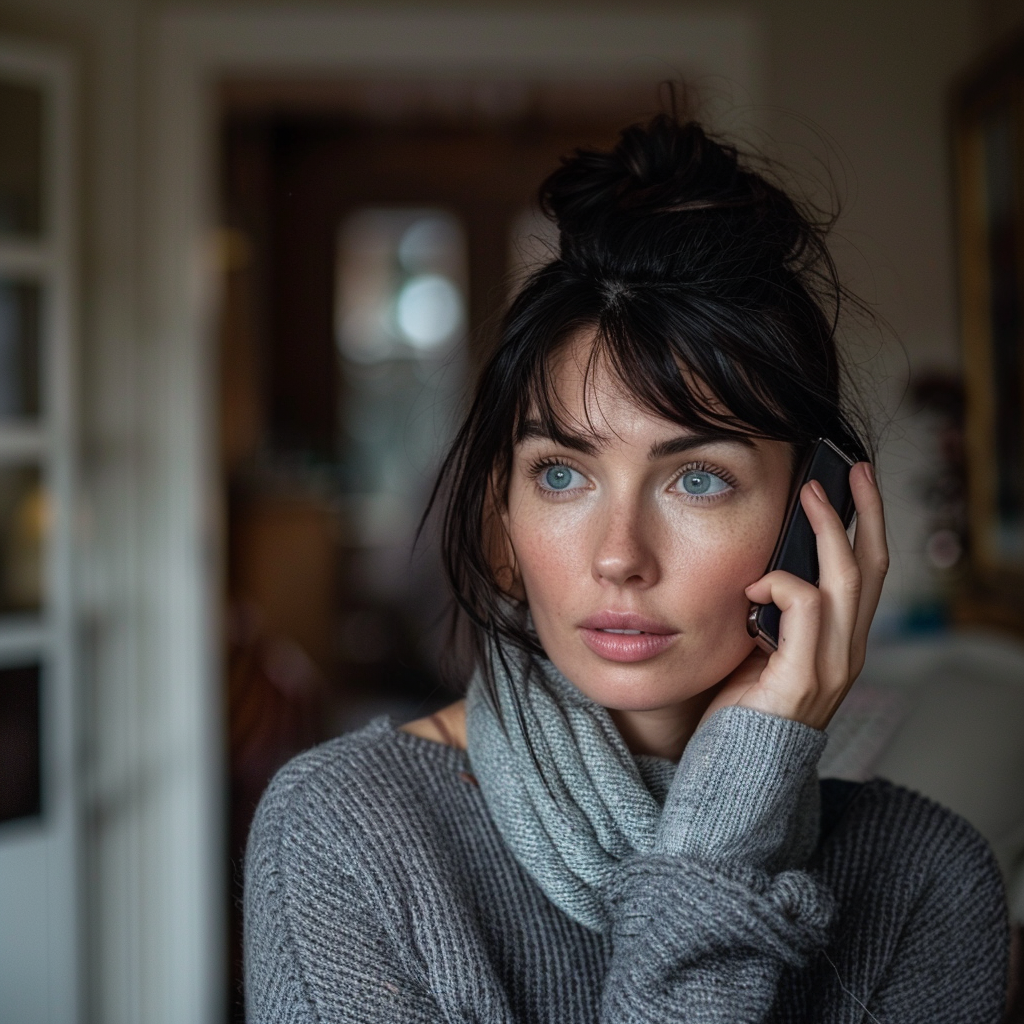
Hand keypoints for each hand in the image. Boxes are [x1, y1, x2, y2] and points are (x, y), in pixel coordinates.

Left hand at [701, 462, 888, 730]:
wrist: (732, 774)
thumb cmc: (738, 709)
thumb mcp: (760, 648)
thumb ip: (770, 613)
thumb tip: (759, 565)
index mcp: (839, 645)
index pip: (868, 576)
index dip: (866, 527)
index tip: (854, 484)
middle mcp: (845, 654)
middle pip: (870, 569)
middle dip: (862, 513)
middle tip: (848, 470)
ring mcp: (830, 669)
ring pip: (846, 580)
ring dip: (827, 530)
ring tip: (809, 496)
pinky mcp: (802, 680)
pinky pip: (806, 609)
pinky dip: (783, 583)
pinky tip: (756, 581)